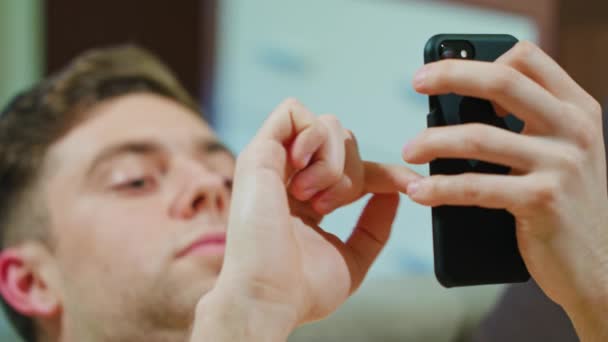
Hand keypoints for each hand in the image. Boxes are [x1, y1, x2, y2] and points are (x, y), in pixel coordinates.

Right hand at [193, 98, 416, 340]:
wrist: (270, 297)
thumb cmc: (302, 287)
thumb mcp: (352, 257)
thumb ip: (374, 225)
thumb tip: (392, 193)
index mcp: (309, 199)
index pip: (356, 169)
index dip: (387, 173)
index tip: (412, 186)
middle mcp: (291, 176)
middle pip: (345, 140)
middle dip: (353, 173)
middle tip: (328, 207)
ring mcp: (274, 162)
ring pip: (326, 124)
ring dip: (333, 163)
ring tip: (312, 197)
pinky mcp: (259, 152)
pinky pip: (294, 112)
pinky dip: (312, 138)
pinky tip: (302, 172)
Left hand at [403, 42, 607, 339]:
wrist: (598, 266)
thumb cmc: (566, 206)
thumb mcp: (560, 153)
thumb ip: (528, 124)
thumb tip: (458, 108)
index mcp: (576, 108)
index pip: (526, 58)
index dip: (481, 61)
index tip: (445, 74)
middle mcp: (573, 128)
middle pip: (501, 81)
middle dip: (451, 75)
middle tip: (415, 83)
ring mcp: (561, 163)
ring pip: (479, 137)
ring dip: (432, 141)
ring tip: (408, 150)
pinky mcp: (543, 199)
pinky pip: (477, 186)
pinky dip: (440, 187)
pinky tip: (419, 190)